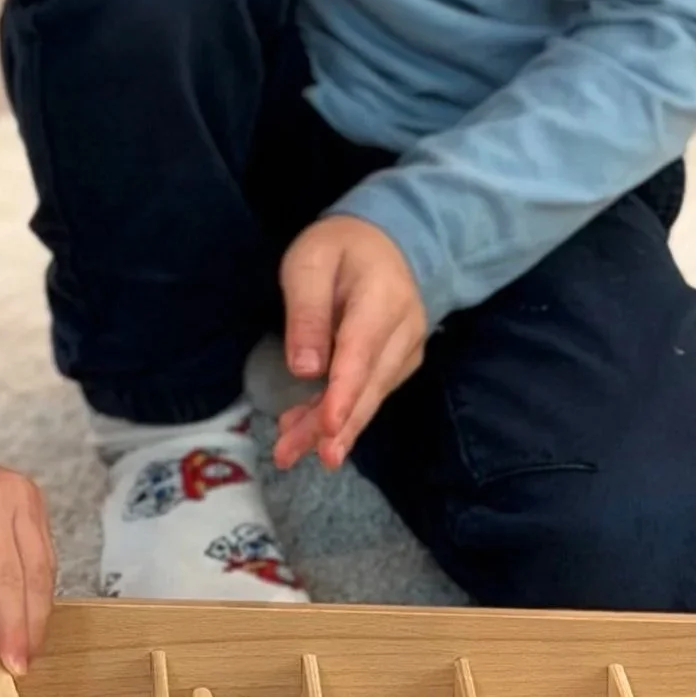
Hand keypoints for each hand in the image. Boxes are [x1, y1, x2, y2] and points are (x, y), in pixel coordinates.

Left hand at [0, 439, 52, 679]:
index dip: (13, 630)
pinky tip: (14, 616)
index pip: (6, 579)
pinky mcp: (36, 505)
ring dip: (33, 615)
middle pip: (35, 579)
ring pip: (46, 574)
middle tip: (14, 670)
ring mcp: (31, 498)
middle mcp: (16, 497)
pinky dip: (31, 593)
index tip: (13, 670)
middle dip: (28, 630)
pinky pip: (43, 560)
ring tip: (12, 649)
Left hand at [273, 215, 426, 471]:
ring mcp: (406, 351)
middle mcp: (404, 333)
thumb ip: (306, 311)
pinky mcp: (399, 363)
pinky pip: (370, 392)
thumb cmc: (340, 247)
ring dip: (330, 427)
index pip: (361, 355)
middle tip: (289, 455)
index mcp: (382, 300)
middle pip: (366, 387)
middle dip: (329, 427)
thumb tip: (304, 370)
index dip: (343, 395)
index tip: (328, 428)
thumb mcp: (310, 262)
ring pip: (369, 397)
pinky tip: (309, 428)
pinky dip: (340, 412)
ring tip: (288, 450)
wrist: (391, 241)